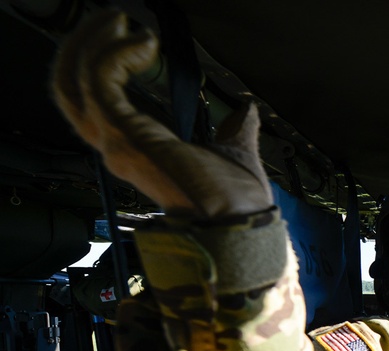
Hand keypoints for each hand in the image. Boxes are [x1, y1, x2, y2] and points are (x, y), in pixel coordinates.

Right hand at [52, 10, 272, 218]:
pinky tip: (146, 43)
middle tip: (114, 19)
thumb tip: (246, 112)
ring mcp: (117, 142)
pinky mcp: (126, 135)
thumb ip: (236, 131)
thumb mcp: (235, 154)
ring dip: (96, 41)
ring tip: (120, 21)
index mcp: (136, 151)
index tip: (130, 39)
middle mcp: (117, 147)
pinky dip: (116, 54)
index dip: (100, 66)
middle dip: (86, 45)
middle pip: (72, 86)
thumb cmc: (236, 203)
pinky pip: (101, 80)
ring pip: (78, 79)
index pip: (93, 103)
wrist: (240, 223)